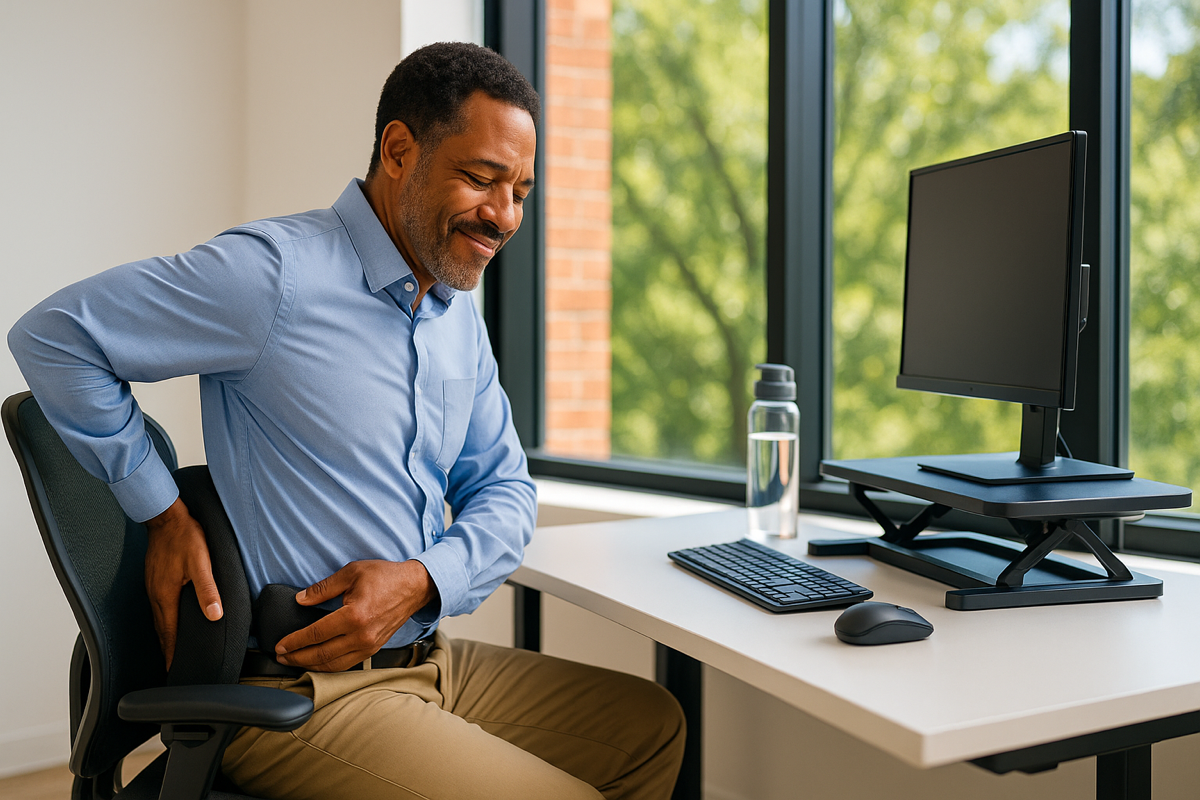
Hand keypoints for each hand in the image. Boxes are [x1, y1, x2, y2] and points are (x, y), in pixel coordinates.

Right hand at [144, 497, 222, 669]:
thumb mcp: (201, 562)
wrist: (166, 516)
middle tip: (173, 667)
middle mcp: (156, 596)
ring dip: (165, 637)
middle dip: (167, 650)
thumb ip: (207, 590)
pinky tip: (170, 621)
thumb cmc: (185, 537)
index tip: (174, 669)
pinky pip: (158, 607)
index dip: (172, 653)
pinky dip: (163, 621)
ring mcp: (152, 587)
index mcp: (166, 596)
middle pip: (161, 631)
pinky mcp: (154, 580)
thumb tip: (214, 615)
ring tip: (172, 650)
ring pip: (159, 620)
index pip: (169, 633)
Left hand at [275, 559, 437, 672]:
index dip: (295, 641)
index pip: (316, 633)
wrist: (414, 587)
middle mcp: (362, 635)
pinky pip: (347, 664)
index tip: (280, 644)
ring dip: (311, 665)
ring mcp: (369, 645)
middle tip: (280, 656)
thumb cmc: (385, 577)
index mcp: (354, 616)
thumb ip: (323, 588)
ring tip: (294, 662)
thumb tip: (301, 599)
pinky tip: (318, 662)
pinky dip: (329, 666)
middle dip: (297, 657)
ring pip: (334, 664)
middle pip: (322, 654)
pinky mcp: (374, 649)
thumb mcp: (351, 573)